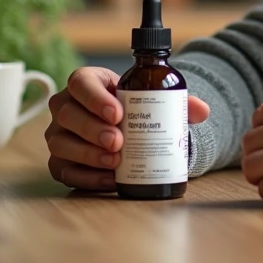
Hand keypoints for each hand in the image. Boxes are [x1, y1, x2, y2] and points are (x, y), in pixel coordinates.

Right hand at [45, 66, 209, 190]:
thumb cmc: (135, 107)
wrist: (127, 128)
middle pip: (68, 114)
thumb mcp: (153, 99)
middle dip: (93, 129)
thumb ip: (178, 103)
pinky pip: (64, 171)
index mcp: (86, 83)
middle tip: (119, 142)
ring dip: (88, 154)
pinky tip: (109, 180)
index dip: (95, 98)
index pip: (80, 83)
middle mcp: (66, 107)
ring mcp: (59, 135)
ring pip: (61, 144)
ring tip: (116, 162)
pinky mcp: (60, 161)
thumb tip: (202, 111)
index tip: (118, 112)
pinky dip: (87, 177)